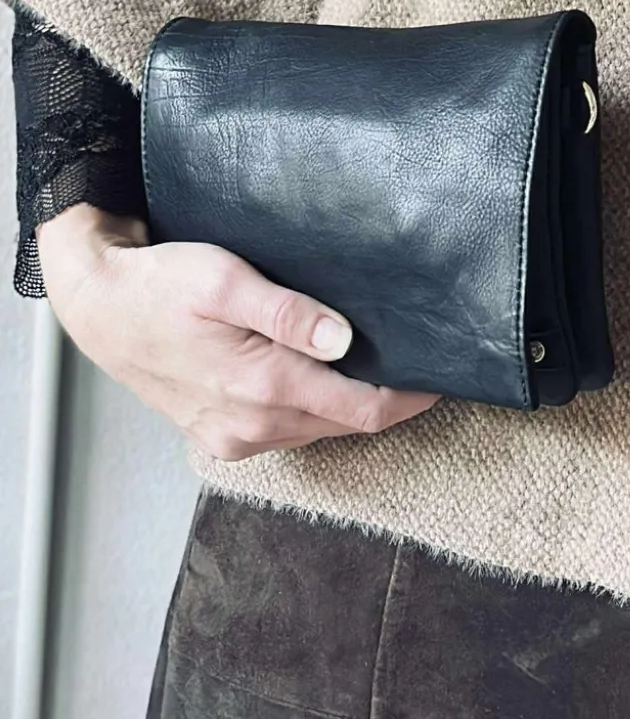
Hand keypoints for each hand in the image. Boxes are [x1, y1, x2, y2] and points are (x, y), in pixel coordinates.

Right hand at [36, 203, 441, 459]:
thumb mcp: (224, 281)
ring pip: (317, 428)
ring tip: (376, 362)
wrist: (99, 308)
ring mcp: (233, 438)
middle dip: (387, 397)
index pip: (362, 409)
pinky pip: (286, 431)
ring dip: (349, 404)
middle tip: (416, 358)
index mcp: (260, 387)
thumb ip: (288, 312)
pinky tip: (321, 375)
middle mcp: (250, 425)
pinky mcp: (219, 437)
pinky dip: (313, 410)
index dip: (410, 396)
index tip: (441, 373)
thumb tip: (345, 338)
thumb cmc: (159, 284)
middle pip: (346, 422)